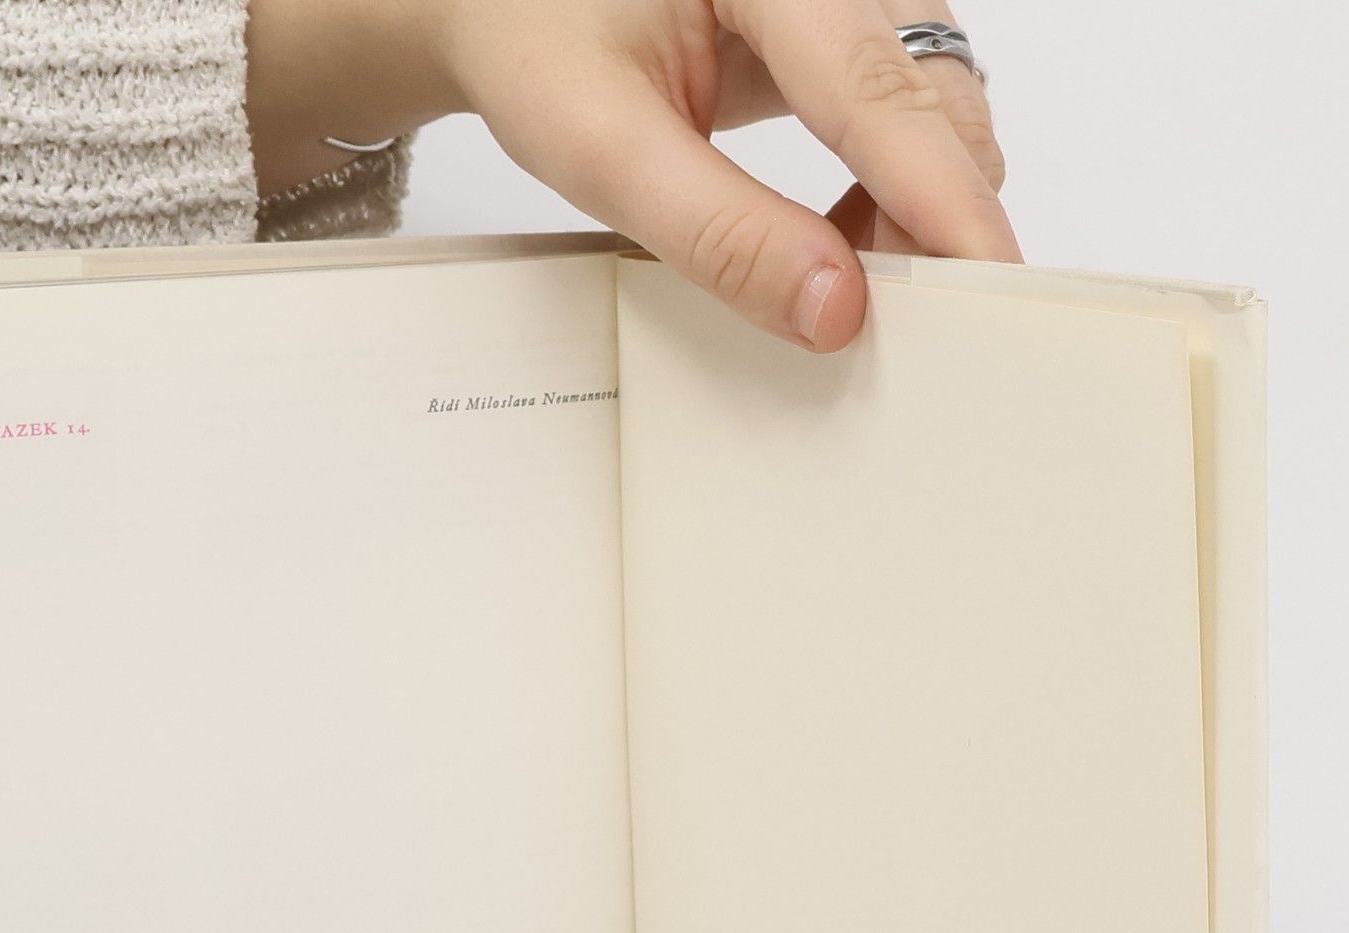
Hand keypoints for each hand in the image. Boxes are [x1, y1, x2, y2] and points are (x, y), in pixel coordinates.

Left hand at [247, 0, 1015, 349]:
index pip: (875, 86)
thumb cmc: (538, 43)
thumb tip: (834, 312)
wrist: (513, 2)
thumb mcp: (601, 148)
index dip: (937, 195)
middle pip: (936, 96)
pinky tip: (838, 240)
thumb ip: (718, 231)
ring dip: (916, 211)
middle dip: (935, 219)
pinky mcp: (857, 27)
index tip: (983, 283)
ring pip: (940, 108)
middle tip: (905, 334)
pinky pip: (913, 111)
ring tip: (837, 284)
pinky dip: (895, 191)